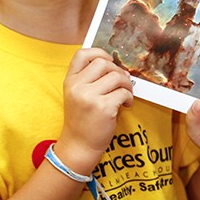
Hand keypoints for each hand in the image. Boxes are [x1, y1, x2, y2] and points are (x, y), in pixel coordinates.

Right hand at [56, 48, 133, 173]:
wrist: (79, 146)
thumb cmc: (82, 119)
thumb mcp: (78, 95)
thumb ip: (91, 79)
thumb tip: (120, 68)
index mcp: (70, 81)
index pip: (82, 54)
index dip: (99, 53)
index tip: (110, 62)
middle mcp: (77, 86)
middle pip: (103, 63)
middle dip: (118, 71)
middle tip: (122, 83)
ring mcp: (89, 97)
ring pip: (116, 76)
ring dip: (126, 84)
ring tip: (126, 94)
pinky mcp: (103, 108)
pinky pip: (123, 93)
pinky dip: (129, 97)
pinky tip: (126, 105)